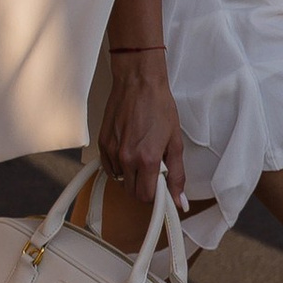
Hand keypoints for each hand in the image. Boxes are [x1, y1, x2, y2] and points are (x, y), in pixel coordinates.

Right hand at [98, 48, 187, 210]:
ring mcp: (112, 151)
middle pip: (133, 192)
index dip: (157, 196)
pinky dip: (120, 166)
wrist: (139, 83)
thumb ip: (177, 174)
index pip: (147, 197)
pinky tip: (130, 153)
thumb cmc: (158, 106)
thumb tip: (179, 199)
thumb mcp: (175, 141)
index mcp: (147, 159)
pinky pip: (110, 168)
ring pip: (121, 181)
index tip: (162, 192)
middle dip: (145, 188)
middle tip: (155, 173)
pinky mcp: (103, 144)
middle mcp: (127, 158)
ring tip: (142, 157)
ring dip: (132, 176)